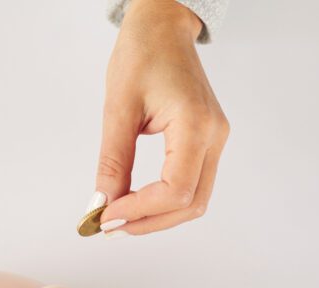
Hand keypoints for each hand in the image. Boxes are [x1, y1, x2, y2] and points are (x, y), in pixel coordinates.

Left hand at [93, 0, 227, 236]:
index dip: (140, 210)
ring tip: (119, 218)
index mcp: (196, 124)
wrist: (163, 29)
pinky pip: (193, 184)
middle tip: (109, 227)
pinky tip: (136, 202)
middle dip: (149, 221)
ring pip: (195, 199)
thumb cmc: (141, 55)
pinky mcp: (208, 142)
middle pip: (191, 203)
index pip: (176, 189)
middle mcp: (214, 136)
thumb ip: (112, 161)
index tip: (106, 216)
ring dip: (157, 216)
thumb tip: (102, 204)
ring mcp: (215, 140)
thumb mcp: (118, 108)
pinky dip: (165, 201)